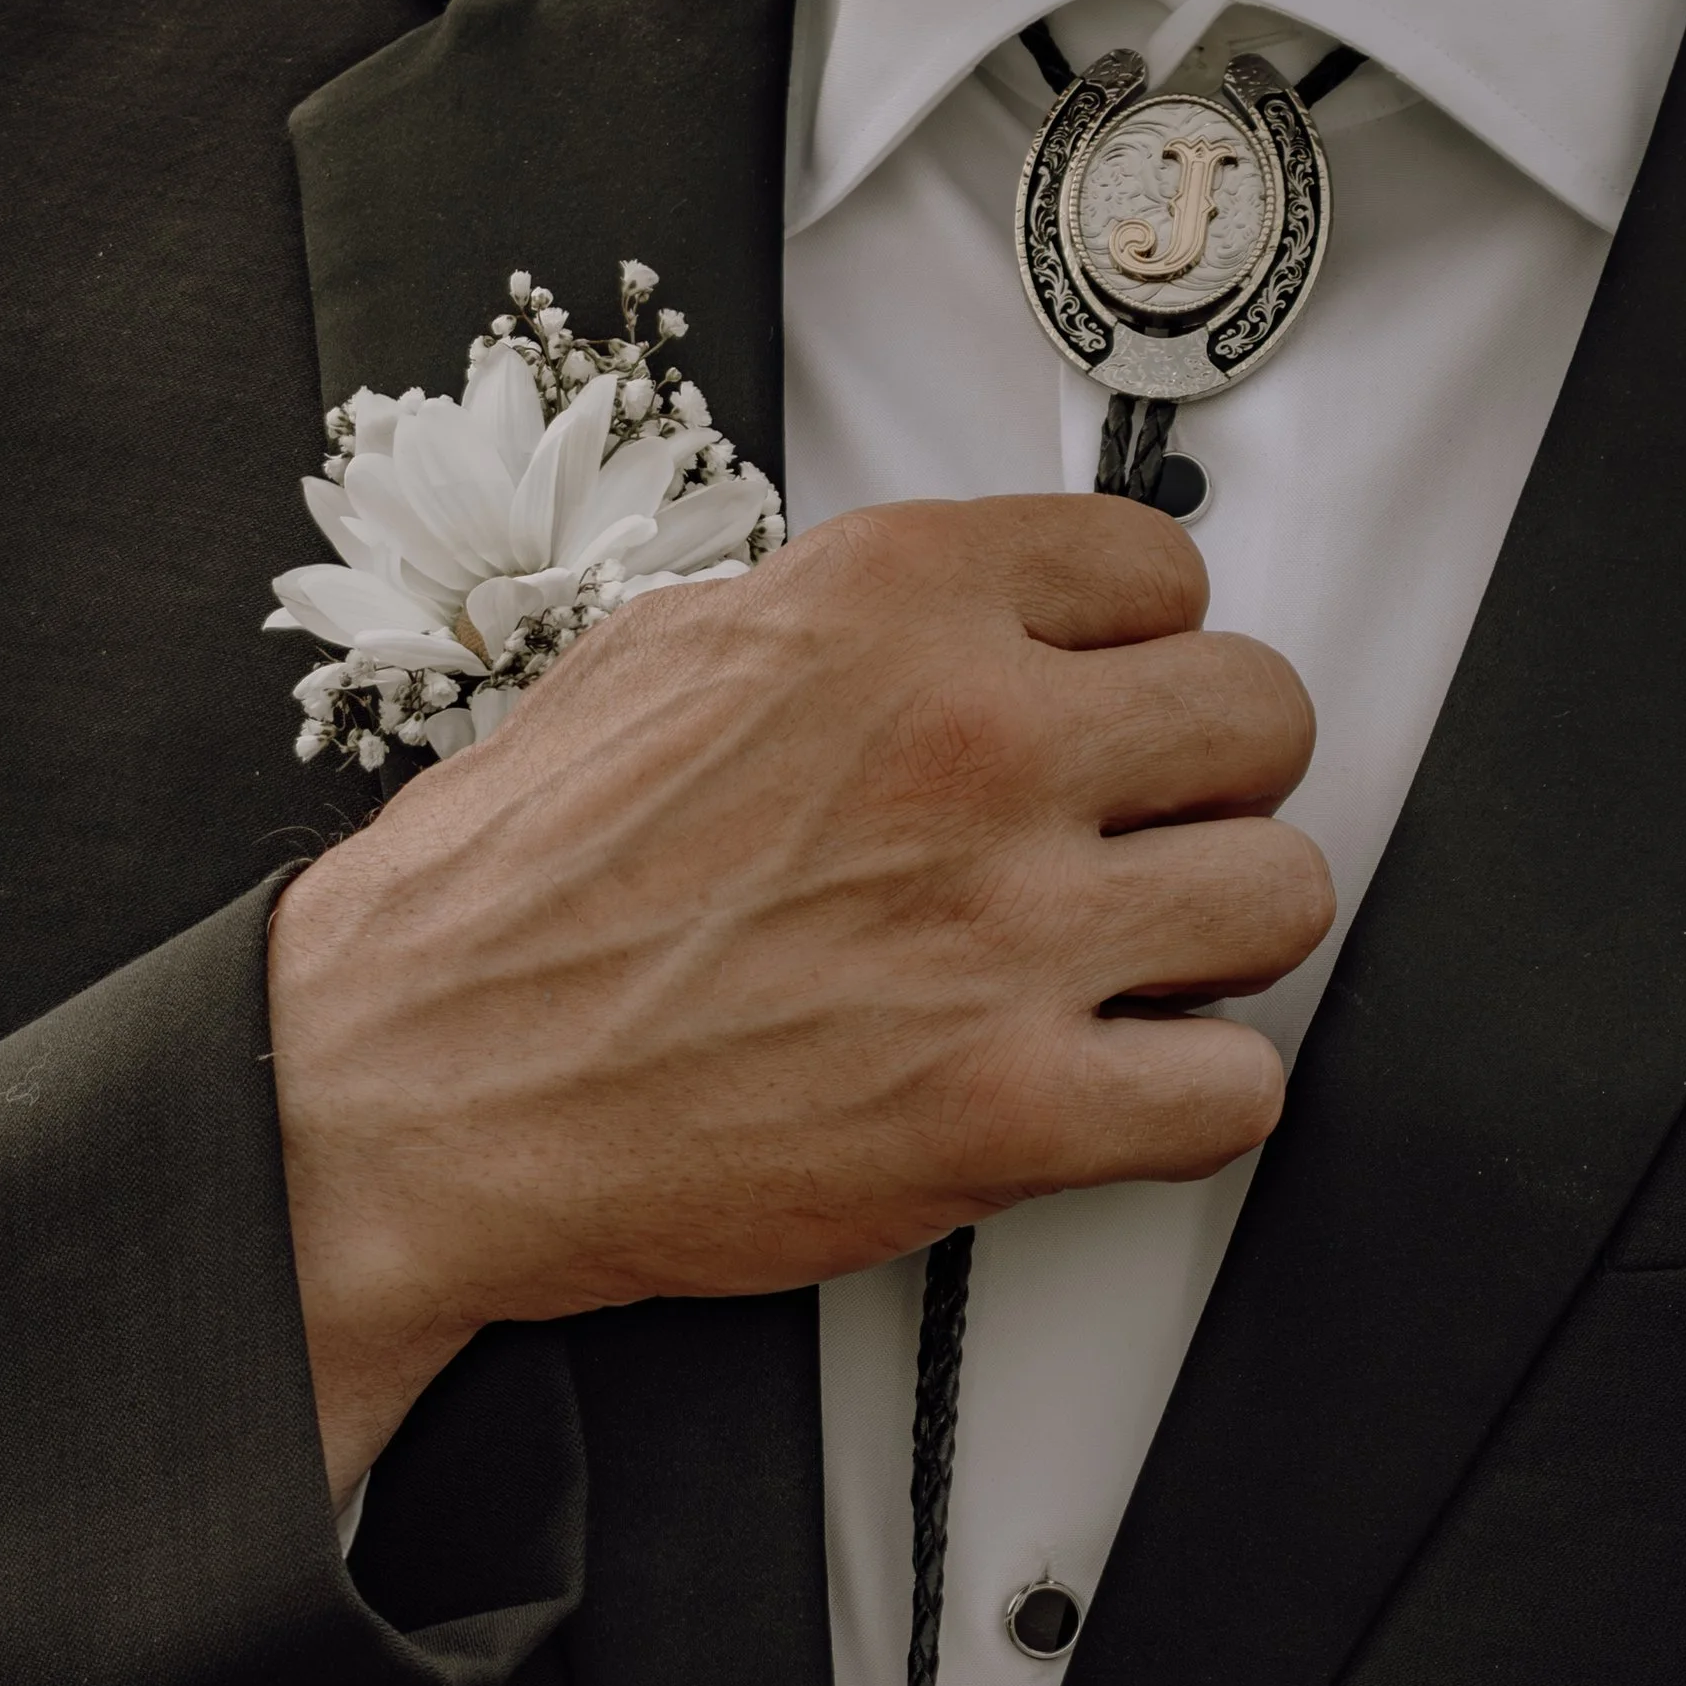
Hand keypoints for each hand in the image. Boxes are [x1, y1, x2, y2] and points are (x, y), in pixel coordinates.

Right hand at [266, 496, 1331, 1494]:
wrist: (407, 1091)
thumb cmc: (505, 903)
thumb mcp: (658, 658)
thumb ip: (841, 630)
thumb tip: (951, 628)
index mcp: (887, 606)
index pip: (1163, 574)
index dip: (1139, 658)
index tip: (1103, 713)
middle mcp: (966, 743)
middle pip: (1259, 720)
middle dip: (1203, 788)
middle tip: (1130, 844)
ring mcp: (999, 929)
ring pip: (1278, 897)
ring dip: (1212, 945)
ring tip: (1122, 972)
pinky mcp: (1002, 1111)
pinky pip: (1232, 1093)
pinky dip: (1188, 1104)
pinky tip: (1108, 1092)